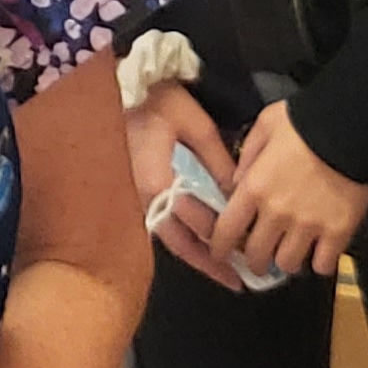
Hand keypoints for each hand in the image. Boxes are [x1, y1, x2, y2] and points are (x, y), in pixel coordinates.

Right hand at [122, 79, 247, 291]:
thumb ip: (218, 162)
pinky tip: (199, 244)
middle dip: (208, 263)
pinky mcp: (134, 193)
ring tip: (223, 270)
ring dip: (195, 254)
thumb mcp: (195, 125)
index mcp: (157, 180)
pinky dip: (181, 238)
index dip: (220, 237)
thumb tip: (238, 193)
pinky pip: (159, 224)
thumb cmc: (158, 101)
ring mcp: (135, 197)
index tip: (245, 252)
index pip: (194, 219)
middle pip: (177, 241)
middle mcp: (143, 196)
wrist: (123, 86)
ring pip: (167, 237)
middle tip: (236, 282)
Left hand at [216, 102, 367, 280]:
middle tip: (258, 259)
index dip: (220, 248)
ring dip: (286, 261)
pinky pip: (323, 264)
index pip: (226, 231)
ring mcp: (308, 225)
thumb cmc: (306, 121)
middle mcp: (277, 213)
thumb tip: (236, 181)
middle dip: (254, 261)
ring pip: (288, 264)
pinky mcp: (338, 231)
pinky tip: (319, 254)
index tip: (220, 253)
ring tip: (290, 254)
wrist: (353, 126)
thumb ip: (248, 154)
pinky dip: (319, 263)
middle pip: (257, 255)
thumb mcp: (266, 125)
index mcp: (255, 187)